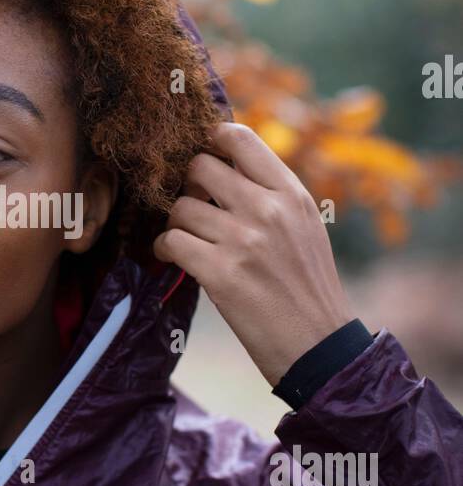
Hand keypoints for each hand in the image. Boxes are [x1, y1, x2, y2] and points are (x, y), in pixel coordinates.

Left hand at [153, 121, 354, 386]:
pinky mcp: (220, 274)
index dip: (211, 140)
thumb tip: (225, 167)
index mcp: (292, 194)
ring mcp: (243, 240)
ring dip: (175, 222)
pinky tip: (171, 256)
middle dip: (187, 184)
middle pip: (200, 166)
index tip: (203, 156)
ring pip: (180, 207)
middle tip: (192, 204)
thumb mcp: (305, 228)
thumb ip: (271, 195)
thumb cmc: (309, 288)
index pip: (241, 138)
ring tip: (184, 238)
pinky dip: (164, 248)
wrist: (320, 346)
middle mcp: (268, 209)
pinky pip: (171, 241)